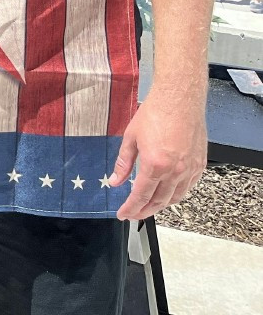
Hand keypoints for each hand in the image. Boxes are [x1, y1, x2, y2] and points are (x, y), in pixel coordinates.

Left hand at [108, 90, 206, 219]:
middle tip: (134, 215)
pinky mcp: (199, 164)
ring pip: (175, 197)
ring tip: (149, 207)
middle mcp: (175, 171)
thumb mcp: (131, 138)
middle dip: (144, 211)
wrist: (179, 100)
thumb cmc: (155, 113)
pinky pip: (188, 187)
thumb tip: (115, 180)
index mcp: (155, 165)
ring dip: (161, 206)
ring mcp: (190, 169)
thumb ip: (123, 163)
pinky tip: (169, 194)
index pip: (141, 195)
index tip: (123, 214)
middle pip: (159, 201)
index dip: (131, 208)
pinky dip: (177, 194)